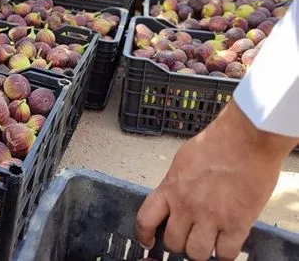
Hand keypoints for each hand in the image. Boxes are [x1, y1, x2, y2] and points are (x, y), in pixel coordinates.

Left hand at [134, 101, 297, 260]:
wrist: (245, 138)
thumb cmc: (217, 142)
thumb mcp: (183, 161)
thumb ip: (175, 183)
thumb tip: (174, 195)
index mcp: (170, 189)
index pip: (145, 220)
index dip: (143, 235)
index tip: (147, 241)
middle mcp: (186, 206)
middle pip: (172, 243)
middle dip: (179, 243)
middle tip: (188, 236)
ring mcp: (210, 217)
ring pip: (196, 254)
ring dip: (200, 250)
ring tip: (207, 240)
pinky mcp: (236, 224)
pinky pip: (225, 254)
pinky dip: (224, 253)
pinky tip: (226, 243)